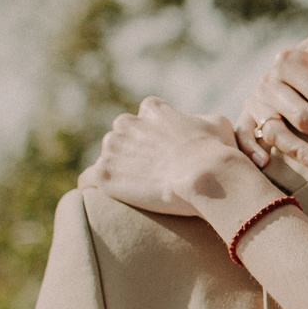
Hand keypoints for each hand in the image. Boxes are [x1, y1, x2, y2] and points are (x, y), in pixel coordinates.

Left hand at [82, 98, 257, 219]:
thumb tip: (199, 126)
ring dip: (119, 171)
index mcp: (152, 110)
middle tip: (152, 174)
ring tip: (137, 190)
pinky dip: (94, 187)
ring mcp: (112, 149)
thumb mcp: (219, 124)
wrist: (207, 176)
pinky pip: (88, 180)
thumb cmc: (218, 151)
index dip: (155, 137)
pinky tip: (103, 198)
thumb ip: (201, 120)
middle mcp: (126, 123)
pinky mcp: (105, 175)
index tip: (165, 153)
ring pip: (108, 158)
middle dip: (133, 152)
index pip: (144, 118)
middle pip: (122, 137)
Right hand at [238, 12, 307, 174]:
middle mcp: (270, 81)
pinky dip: (251, 149)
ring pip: (277, 132)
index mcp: (291, 60)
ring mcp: (256, 101)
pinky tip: (265, 162)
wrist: (304, 57)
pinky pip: (243, 136)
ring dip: (301, 153)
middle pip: (304, 117)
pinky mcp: (246, 117)